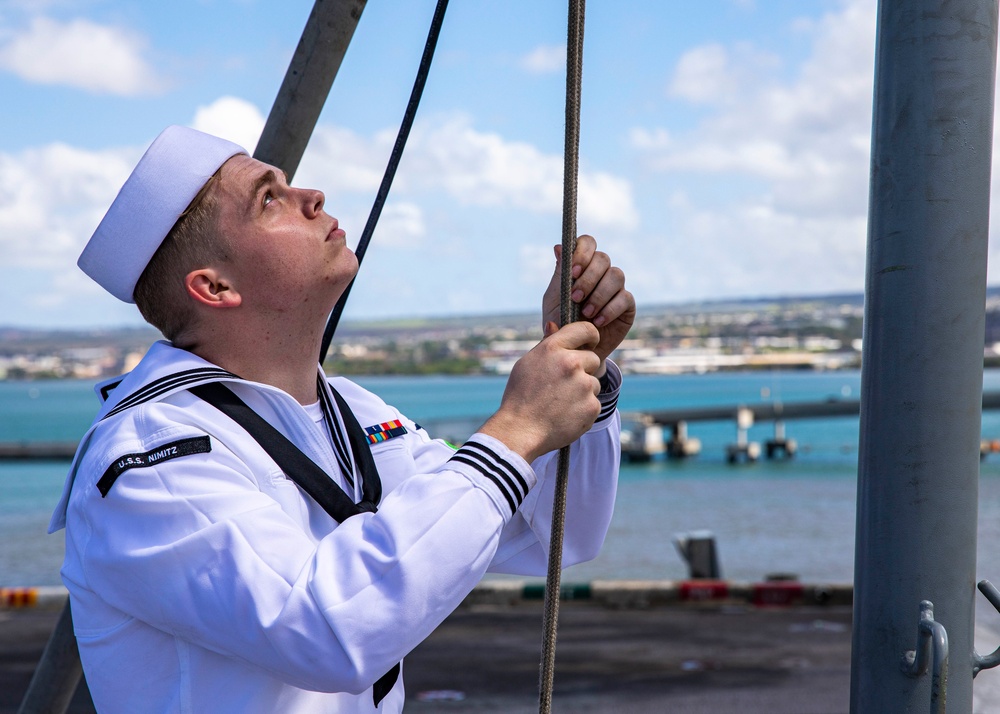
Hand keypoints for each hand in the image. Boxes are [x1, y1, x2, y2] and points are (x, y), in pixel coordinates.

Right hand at [480, 322, 602, 461]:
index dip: (591, 336)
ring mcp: (584, 385)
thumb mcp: (527, 363)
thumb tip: (554, 325)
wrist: (520, 431)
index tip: (589, 344)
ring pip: (594, 383)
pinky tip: (565, 414)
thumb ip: (547, 345)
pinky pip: (594, 402)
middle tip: (563, 385)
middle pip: (593, 359)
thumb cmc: (520, 396)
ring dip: (583, 391)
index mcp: (554, 348)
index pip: (586, 329)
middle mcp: (571, 363)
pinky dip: (583, 409)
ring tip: (559, 402)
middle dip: (583, 369)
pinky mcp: (592, 406)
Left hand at [542, 235, 634, 374]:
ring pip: (616, 275)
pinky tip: (597, 323)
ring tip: (585, 314)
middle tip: (575, 298)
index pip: (587, 243)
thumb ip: (559, 276)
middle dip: (589, 277)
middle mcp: (601, 273)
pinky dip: (609, 310)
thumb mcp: (555, 300)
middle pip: (603, 258)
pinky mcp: (626, 306)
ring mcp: (615, 288)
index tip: (572, 272)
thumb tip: (558, 247)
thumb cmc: (562, 323)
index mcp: (582, 266)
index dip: (582, 253)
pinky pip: (624, 298)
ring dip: (599, 294)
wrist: (574, 352)